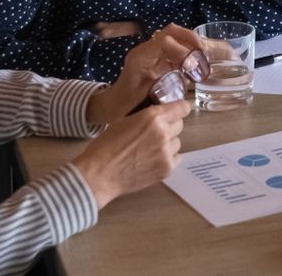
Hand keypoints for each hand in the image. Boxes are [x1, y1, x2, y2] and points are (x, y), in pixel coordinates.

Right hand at [72, 100, 190, 207]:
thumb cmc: (105, 146)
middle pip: (179, 124)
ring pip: (177, 142)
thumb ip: (147, 116)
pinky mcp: (167, 169)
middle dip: (169, 127)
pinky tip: (152, 161)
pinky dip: (167, 159)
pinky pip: (176, 158)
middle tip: (154, 134)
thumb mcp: (125, 121)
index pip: (182, 107)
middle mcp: (163, 132)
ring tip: (150, 150)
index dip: (179, 109)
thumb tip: (161, 115)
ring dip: (168, 144)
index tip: (175, 112)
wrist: (99, 174)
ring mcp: (166, 152)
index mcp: (152, 117)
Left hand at [86, 23, 205, 124]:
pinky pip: (178, 47)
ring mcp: (154, 52)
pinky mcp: (160, 58)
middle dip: (193, 40)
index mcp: (141, 57)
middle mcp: (147, 50)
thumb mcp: (144, 100)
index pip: (165, 40)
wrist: (114, 105)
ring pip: (178, 37)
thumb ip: (165, 90)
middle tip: (206, 54)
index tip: (192, 66)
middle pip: (173, 32)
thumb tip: (189, 83)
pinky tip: (201, 63)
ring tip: (208, 57)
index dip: (182, 50)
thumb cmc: (125, 105)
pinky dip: (192, 52)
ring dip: (195, 44)